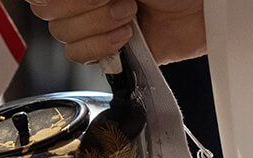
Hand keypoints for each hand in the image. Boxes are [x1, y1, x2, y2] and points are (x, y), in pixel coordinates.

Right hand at [25, 0, 205, 63]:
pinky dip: (103, 47)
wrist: (203, 10)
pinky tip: (126, 36)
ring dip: (100, 27)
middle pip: (48, 12)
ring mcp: (92, 23)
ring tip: (130, 16)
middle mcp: (83, 0)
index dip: (61, 0)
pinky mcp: (103, 49)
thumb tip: (52, 0)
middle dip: (85, 9)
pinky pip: (81, 56)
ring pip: (64, 36)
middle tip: (119, 0)